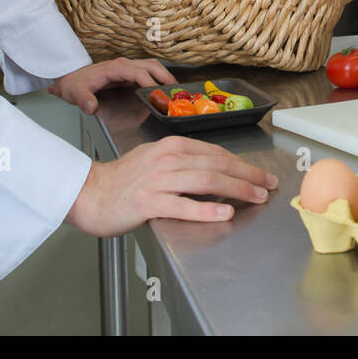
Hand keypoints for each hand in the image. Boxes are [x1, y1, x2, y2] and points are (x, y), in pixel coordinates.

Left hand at [47, 57, 176, 113]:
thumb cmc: (75, 84)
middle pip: (151, 65)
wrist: (71, 78)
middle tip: (175, 91)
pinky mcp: (129, 73)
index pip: (138, 72)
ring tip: (174, 90)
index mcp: (114, 69)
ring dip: (164, 75)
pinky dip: (159, 77)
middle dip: (165, 77)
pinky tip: (164, 88)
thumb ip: (84, 99)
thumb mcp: (75, 93)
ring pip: (152, 66)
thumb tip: (91, 106)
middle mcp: (124, 65)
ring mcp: (127, 67)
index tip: (157, 95)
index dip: (150, 83)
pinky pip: (148, 71)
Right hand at [65, 136, 278, 235]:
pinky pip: (183, 205)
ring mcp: (157, 180)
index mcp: (171, 145)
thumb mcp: (155, 159)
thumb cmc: (122, 179)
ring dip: (236, 189)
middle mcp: (167, 158)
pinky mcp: (147, 201)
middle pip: (216, 164)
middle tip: (268, 185)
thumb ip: (183, 161)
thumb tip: (215, 169)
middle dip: (247, 175)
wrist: (89, 192)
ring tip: (256, 197)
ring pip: (205, 180)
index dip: (242, 164)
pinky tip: (225, 213)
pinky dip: (206, 209)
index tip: (261, 175)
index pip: (215, 153)